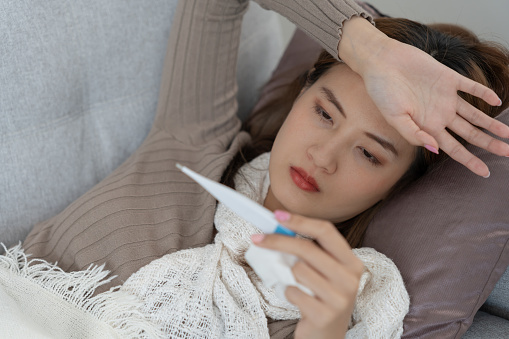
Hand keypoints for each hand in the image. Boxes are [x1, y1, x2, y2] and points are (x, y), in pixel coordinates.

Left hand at [251, 210, 363, 338]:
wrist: (327, 337)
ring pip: (298, 270)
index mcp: (351, 262)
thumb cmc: (321, 298)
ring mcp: (339, 298)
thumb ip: (310, 252)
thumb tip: (277, 227)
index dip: (300, 221)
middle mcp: (350, 278)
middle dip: (277, 240)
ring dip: (287, 275)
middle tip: (257, 238)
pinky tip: (298, 300)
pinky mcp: (325, 315)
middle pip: (307, 248)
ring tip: (295, 284)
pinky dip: (288, 293)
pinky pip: (293, 292)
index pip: (326, 231)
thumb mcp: (324, 272)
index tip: (277, 215)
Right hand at [339, 17, 508, 177]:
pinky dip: (484, 93)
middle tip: (507, 153)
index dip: (469, 161)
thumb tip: (435, 149)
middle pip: (469, 134)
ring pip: (475, 114)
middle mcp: (439, 114)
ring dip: (491, 124)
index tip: (484, 172)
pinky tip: (496, 100)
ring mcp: (445, 97)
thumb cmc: (382, 91)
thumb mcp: (393, 117)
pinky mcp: (448, 78)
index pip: (453, 149)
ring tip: (508, 134)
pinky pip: (471, 87)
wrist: (381, 62)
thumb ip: (413, 134)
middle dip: (488, 144)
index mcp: (426, 126)